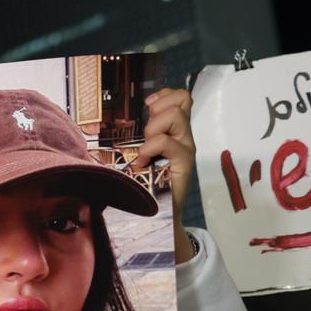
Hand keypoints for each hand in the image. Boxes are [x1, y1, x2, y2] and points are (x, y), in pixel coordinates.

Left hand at [134, 87, 196, 261]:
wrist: (161, 215)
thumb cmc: (148, 185)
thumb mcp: (143, 155)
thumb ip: (142, 138)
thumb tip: (125, 127)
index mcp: (175, 132)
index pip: (181, 98)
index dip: (165, 95)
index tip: (148, 106)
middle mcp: (184, 136)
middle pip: (182, 100)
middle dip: (158, 110)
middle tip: (147, 134)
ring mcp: (185, 147)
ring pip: (175, 116)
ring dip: (153, 130)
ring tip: (145, 150)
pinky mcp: (183, 162)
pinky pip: (167, 142)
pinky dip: (150, 149)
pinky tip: (142, 164)